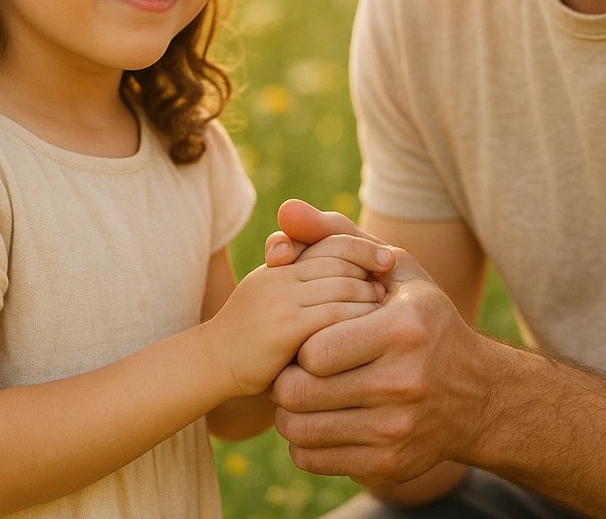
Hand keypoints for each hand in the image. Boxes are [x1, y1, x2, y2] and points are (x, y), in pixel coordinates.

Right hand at [207, 254, 384, 397]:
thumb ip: (300, 281)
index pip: (330, 243)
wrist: (213, 363)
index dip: (362, 248)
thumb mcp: (271, 297)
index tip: (388, 260)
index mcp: (280, 265)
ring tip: (386, 312)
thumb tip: (354, 275)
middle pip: (339, 263)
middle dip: (370, 273)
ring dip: (369, 298)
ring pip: (341, 288)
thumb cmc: (249, 335)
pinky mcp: (285, 328)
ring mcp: (282, 300)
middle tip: (392, 288)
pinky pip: (333, 316)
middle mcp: (281, 275)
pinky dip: (358, 320)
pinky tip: (372, 333)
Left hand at [269, 202, 490, 486]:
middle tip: (290, 365)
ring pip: (300, 430)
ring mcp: (396, 430)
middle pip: (300, 393)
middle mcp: (403, 383)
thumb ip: (333, 233)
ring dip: (289, 410)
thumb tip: (284, 210)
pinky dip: (303, 439)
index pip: (313, 350)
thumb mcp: (391, 265)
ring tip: (300, 389)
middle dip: (284, 377)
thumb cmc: (421, 316)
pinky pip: (314, 458)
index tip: (305, 334)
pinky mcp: (389, 465)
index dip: (298, 342)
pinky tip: (318, 416)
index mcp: (401, 330)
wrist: (477, 394)